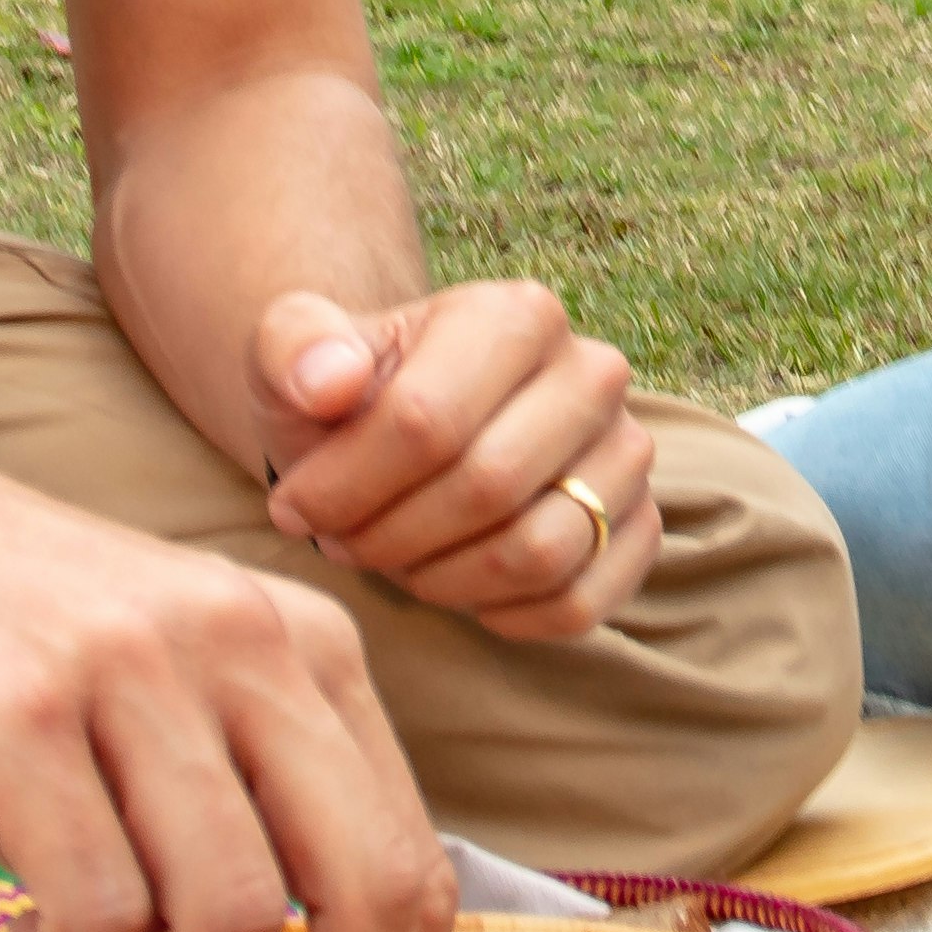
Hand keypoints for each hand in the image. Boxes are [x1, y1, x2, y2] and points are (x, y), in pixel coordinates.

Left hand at [253, 275, 656, 643]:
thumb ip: (292, 349)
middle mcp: (594, 373)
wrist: (405, 433)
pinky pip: (580, 603)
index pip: (427, 420)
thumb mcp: (292, 356)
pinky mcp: (639, 527)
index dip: (345, 486)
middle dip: (391, 536)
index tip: (294, 508)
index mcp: (516, 314)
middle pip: (487, 487)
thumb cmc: (343, 400)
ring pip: (540, 552)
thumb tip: (331, 382)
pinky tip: (455, 587)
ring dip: (444, 581)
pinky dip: (505, 617)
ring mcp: (627, 453)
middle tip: (342, 542)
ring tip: (395, 559)